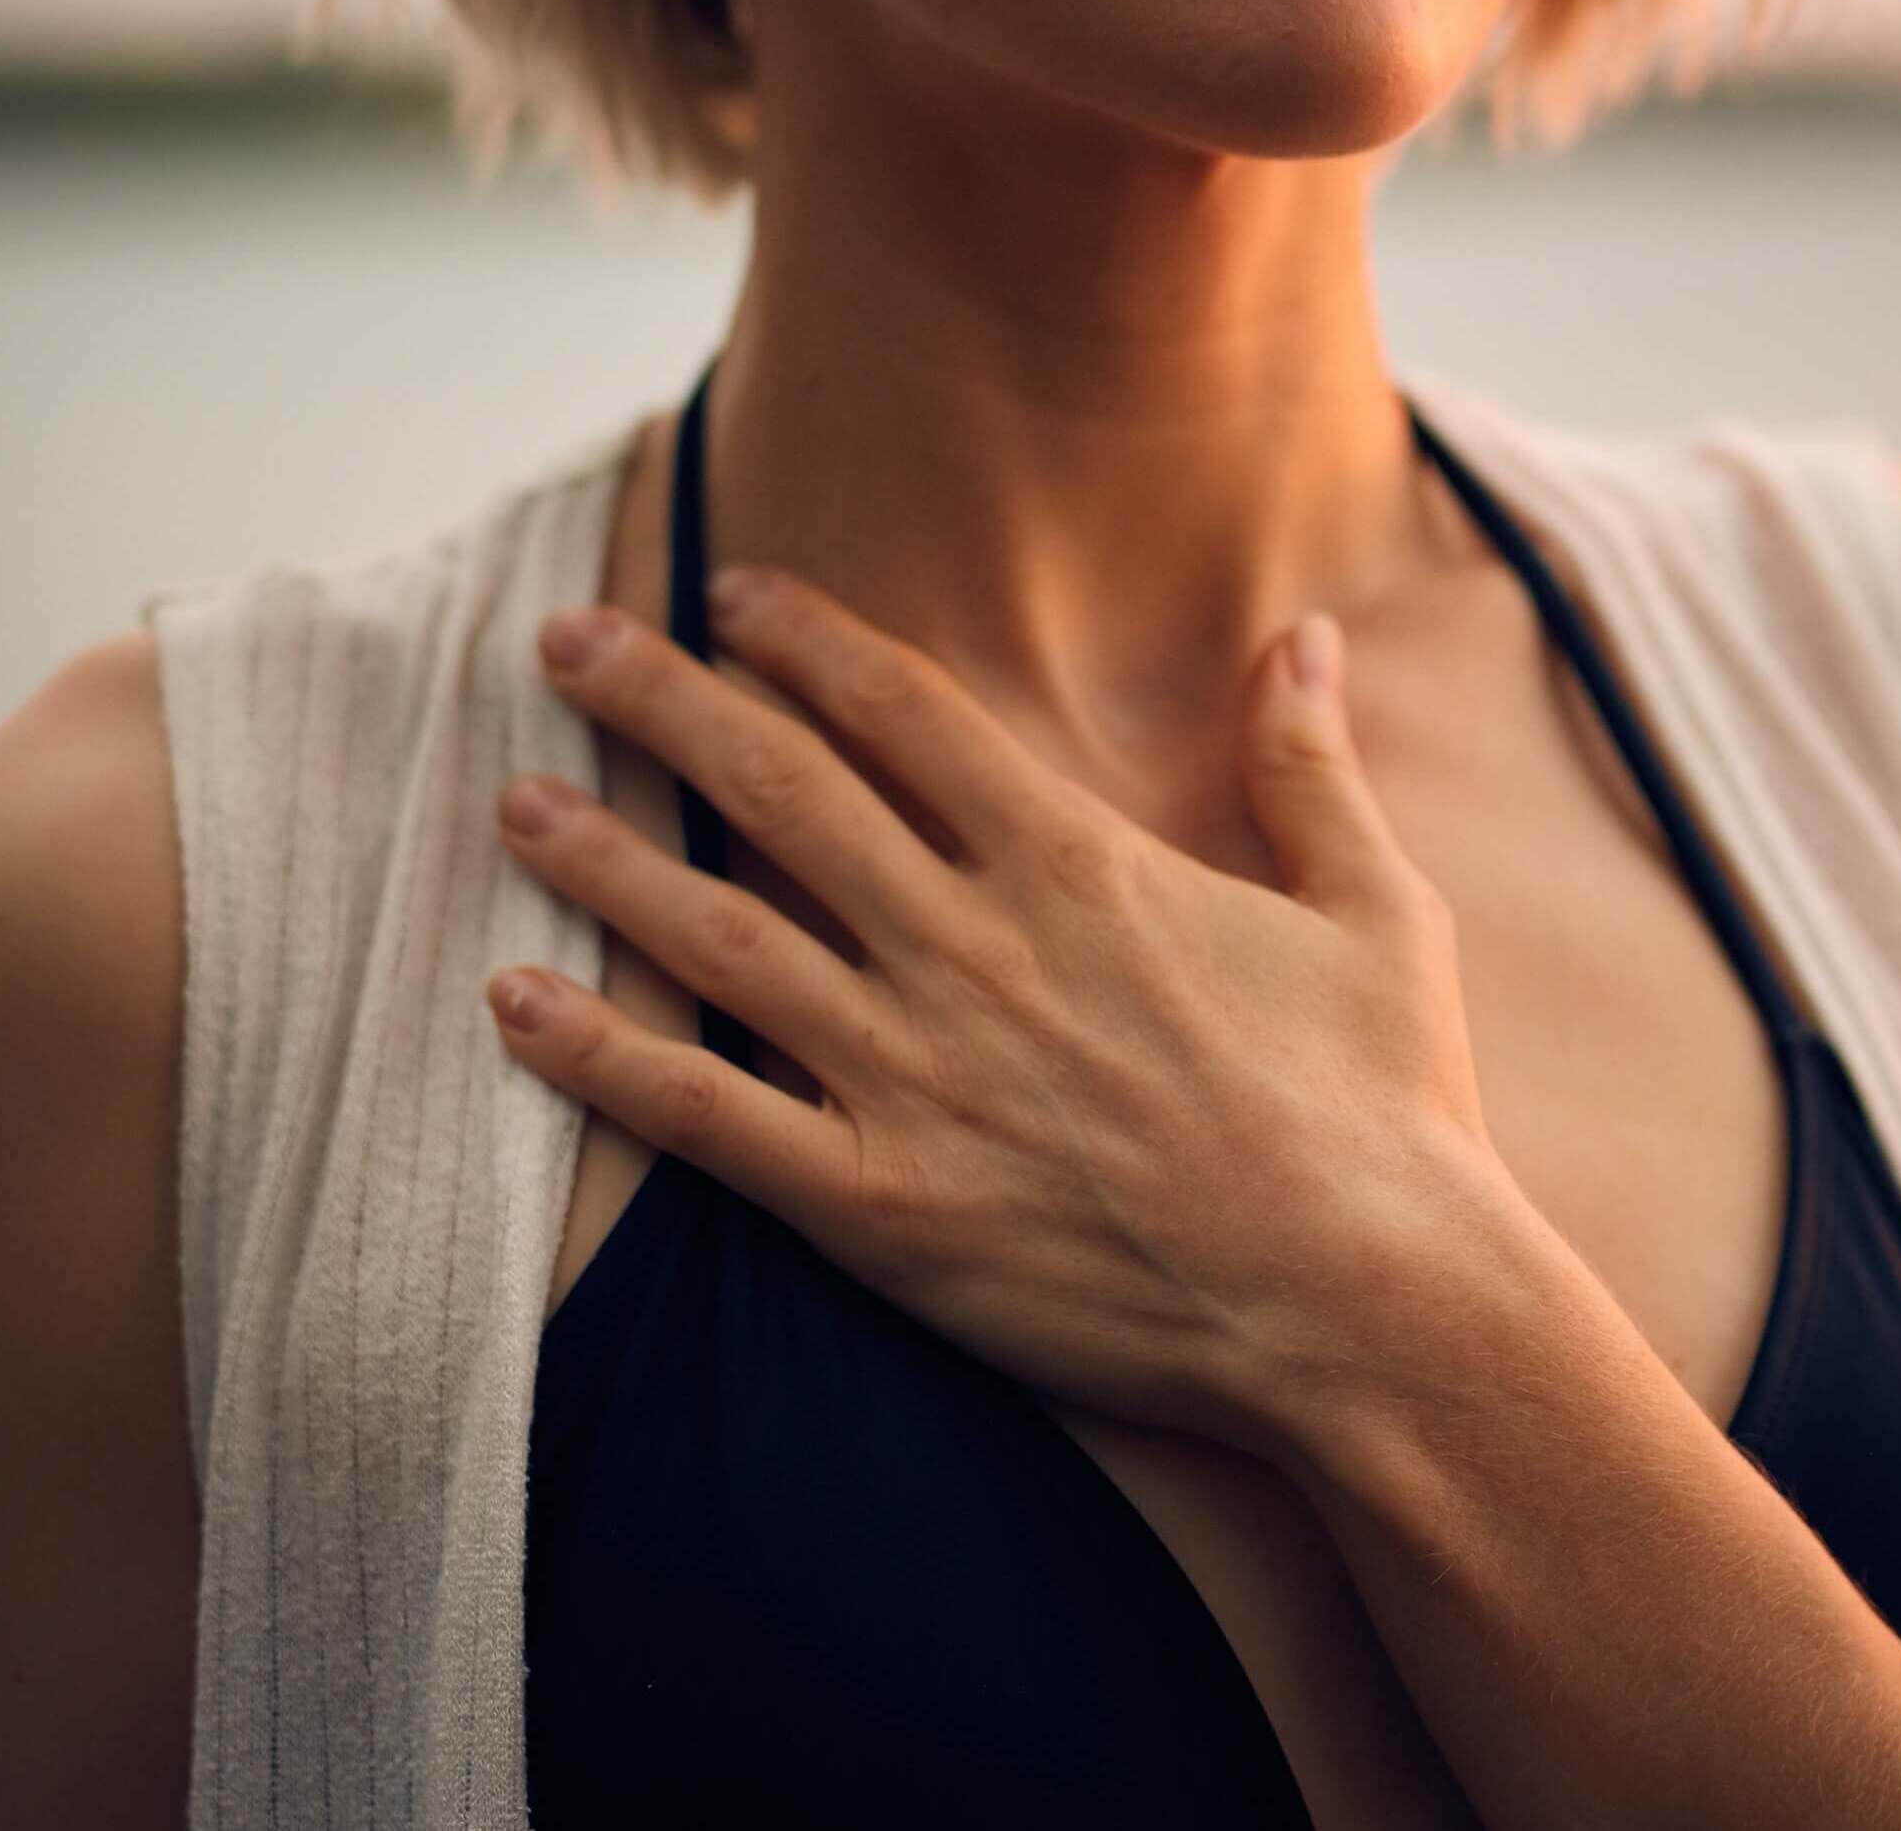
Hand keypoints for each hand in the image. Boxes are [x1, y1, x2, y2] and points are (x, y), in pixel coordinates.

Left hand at [487, 562, 1504, 1456]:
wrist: (1373, 1309)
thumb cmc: (1387, 1112)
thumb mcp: (1376, 911)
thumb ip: (1311, 764)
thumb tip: (1306, 634)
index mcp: (1078, 866)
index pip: (903, 711)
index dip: (803, 639)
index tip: (730, 591)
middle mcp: (972, 948)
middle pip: (780, 787)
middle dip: (662, 699)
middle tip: (564, 641)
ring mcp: (916, 1076)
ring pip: (719, 936)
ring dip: (603, 858)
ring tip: (513, 799)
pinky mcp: (881, 1207)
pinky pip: (706, 1120)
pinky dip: (601, 1059)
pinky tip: (513, 1003)